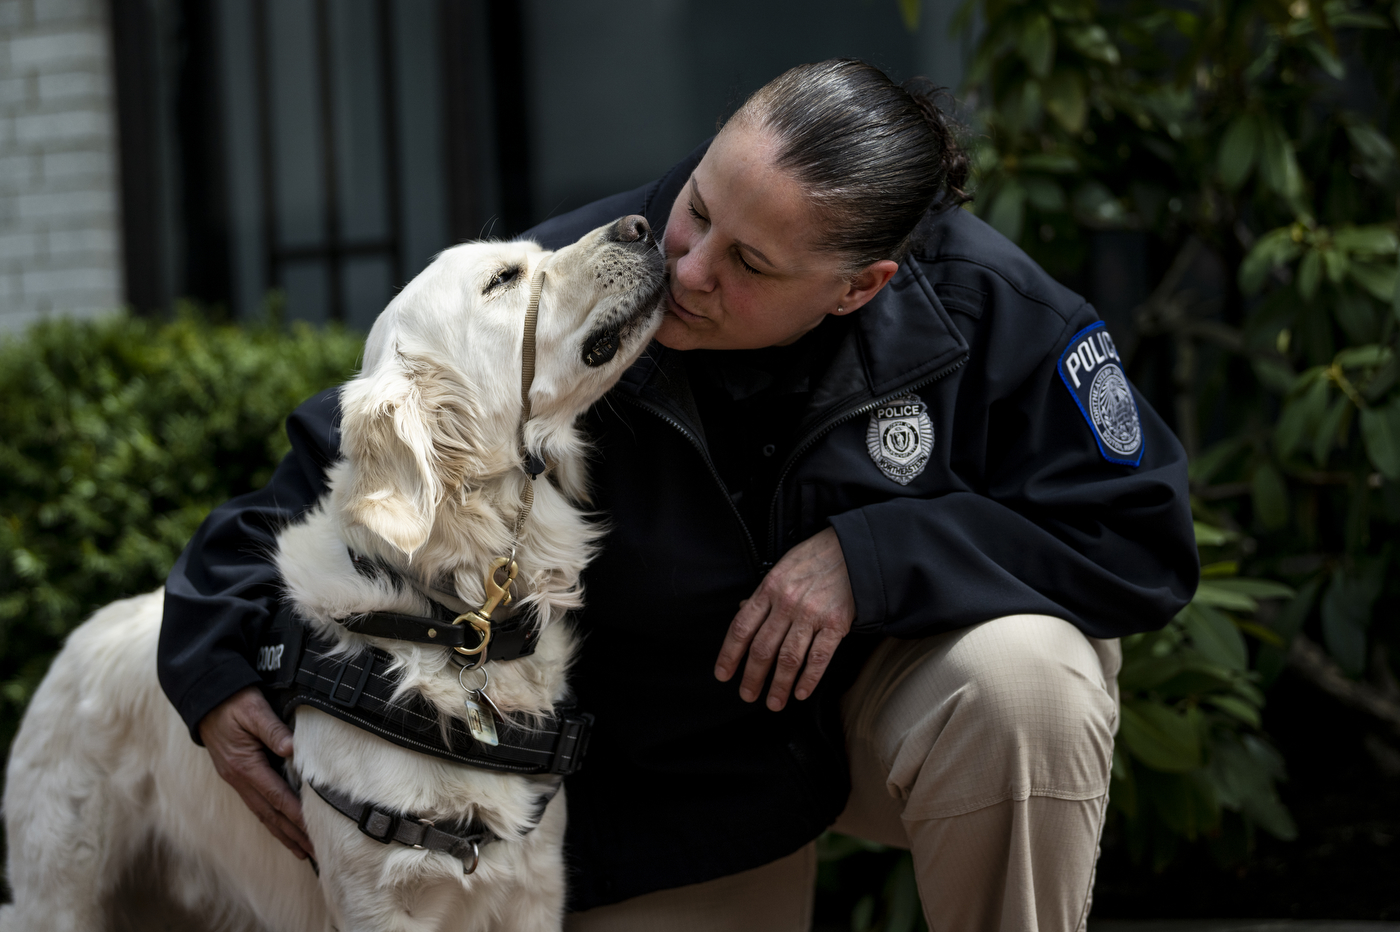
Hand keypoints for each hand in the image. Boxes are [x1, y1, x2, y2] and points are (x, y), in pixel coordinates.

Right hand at [199, 686, 313, 859]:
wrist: (205, 697)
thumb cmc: (233, 701)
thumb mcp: (253, 709)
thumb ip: (272, 729)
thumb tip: (291, 749)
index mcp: (244, 765)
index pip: (276, 796)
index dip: (296, 814)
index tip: (313, 830)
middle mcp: (239, 778)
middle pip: (270, 814)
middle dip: (293, 835)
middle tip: (315, 854)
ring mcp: (236, 780)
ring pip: (263, 814)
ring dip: (283, 834)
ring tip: (303, 852)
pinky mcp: (237, 776)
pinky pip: (257, 805)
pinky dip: (272, 821)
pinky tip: (282, 829)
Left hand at [714, 527, 854, 710]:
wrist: (854, 550)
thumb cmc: (815, 559)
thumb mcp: (781, 568)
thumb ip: (763, 593)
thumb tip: (742, 611)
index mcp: (769, 588)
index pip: (741, 627)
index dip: (729, 654)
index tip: (723, 674)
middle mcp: (787, 603)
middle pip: (762, 648)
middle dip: (752, 677)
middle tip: (746, 695)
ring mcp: (812, 614)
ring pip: (788, 658)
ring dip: (778, 685)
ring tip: (773, 703)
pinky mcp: (836, 623)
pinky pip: (819, 657)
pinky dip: (809, 679)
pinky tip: (800, 693)